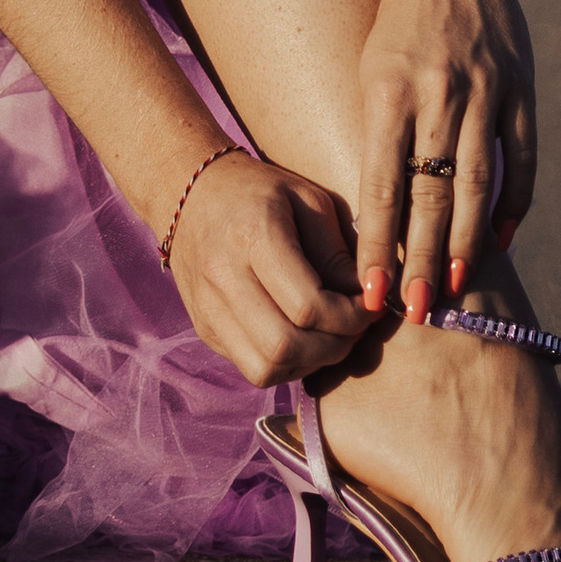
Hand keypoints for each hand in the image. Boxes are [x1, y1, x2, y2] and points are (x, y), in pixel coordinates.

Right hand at [166, 152, 366, 388]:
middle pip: (285, 346)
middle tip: (353, 326)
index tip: (369, 305)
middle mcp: (222, 276)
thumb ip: (338, 251)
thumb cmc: (261, 192)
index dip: (352, 317)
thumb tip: (369, 299)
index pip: (308, 306)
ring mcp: (207, 307)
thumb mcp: (308, 200)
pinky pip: (252, 368)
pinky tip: (301, 337)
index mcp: (252, 236)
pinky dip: (286, 365)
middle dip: (335, 347)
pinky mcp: (204, 328)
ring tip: (328, 335)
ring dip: (310, 362)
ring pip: (266, 368)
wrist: (191, 194)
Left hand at [354, 0, 536, 318]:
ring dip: (464, 241)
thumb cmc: (397, 24)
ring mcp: (484, 93)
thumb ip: (380, 135)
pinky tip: (498, 240)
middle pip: (428, 193)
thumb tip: (380, 213)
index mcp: (386, 90)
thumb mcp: (370, 71)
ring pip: (475, 183)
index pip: (380, 183)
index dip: (376, 242)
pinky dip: (511, 203)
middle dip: (419, 257)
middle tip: (414, 312)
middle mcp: (435, 95)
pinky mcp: (520, 90)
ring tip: (454, 286)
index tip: (369, 291)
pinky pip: (520, 159)